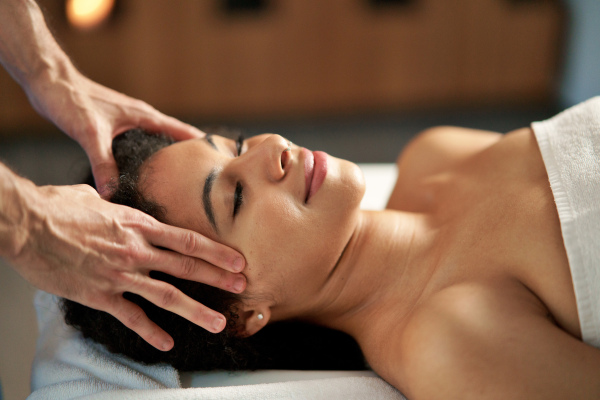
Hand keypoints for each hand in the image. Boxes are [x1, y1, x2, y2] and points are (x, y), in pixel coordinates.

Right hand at [9, 182, 245, 350]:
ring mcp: (120, 274)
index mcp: (139, 225)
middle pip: (187, 266)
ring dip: (196, 310)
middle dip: (218, 278)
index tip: (237, 260)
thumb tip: (114, 201)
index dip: (217, 251)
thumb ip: (113, 205)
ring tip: (218, 323)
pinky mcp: (100, 295)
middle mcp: (137, 251)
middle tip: (242, 287)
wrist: (27, 225)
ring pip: (167, 295)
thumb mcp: (93, 198)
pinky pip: (132, 316)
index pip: (188, 240)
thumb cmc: (57, 207)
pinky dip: (150, 332)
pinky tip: (167, 343)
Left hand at [25, 67, 203, 196]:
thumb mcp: (90, 134)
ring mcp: (129, 123)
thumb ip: (103, 164)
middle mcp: (141, 119)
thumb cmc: (71, 99)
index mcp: (144, 116)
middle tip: (201, 180)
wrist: (48, 82)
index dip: (202, 144)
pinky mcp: (115, 128)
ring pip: (157, 143)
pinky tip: (142, 175)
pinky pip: (140, 146)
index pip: (183, 131)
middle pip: (174, 139)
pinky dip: (146, 159)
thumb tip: (113, 194)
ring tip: (177, 182)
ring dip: (167, 158)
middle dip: (188, 157)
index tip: (219, 160)